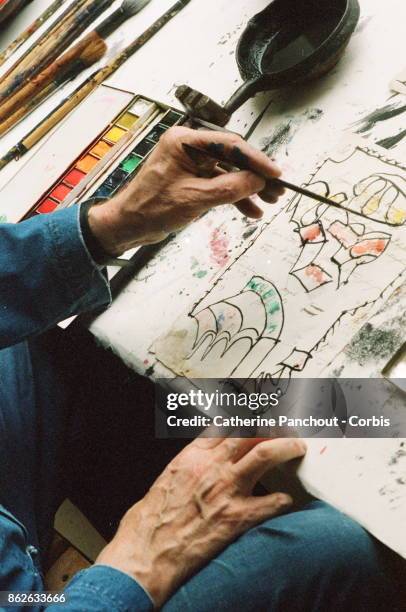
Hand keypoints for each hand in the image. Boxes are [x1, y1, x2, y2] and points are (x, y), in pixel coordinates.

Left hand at [88, 126, 283, 255]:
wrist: (128, 226)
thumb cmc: (151, 209)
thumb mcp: (195, 199)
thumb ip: (229, 188)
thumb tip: (258, 180)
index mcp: (185, 142)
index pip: (229, 145)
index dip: (256, 160)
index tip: (275, 174)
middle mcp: (188, 148)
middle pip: (231, 158)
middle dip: (255, 176)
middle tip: (277, 191)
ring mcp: (190, 165)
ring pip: (227, 173)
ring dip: (247, 189)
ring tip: (268, 203)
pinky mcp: (190, 180)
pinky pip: (218, 185)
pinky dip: (233, 197)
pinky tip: (250, 210)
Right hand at [95, 437, 305, 606]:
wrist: (146, 551)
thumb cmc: (151, 520)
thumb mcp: (169, 478)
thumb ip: (191, 464)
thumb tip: (204, 461)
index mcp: (193, 456)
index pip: (226, 425)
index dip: (245, 417)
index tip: (257, 415)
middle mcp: (212, 467)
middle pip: (250, 432)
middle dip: (271, 426)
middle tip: (284, 427)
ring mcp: (227, 490)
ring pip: (265, 454)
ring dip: (286, 447)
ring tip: (297, 447)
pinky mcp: (237, 518)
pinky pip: (271, 502)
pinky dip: (282, 499)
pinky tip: (286, 499)